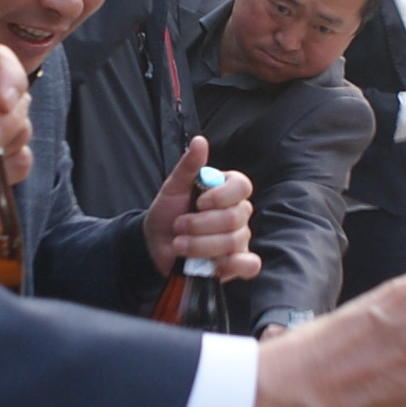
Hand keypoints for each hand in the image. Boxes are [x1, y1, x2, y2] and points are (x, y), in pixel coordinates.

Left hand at [143, 138, 262, 282]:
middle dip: (201, 225)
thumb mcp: (173, 188)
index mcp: (228, 190)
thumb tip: (199, 141)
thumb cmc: (168, 213)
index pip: (242, 187)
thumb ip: (188, 166)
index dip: (222, 196)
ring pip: (234, 242)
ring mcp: (240, 239)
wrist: (156, 244)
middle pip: (235, 218)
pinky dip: (232, 264)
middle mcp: (239, 213)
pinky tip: (213, 265)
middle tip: (179, 226)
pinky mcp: (237, 262)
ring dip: (201, 245)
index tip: (199, 202)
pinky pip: (249, 264)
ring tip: (179, 245)